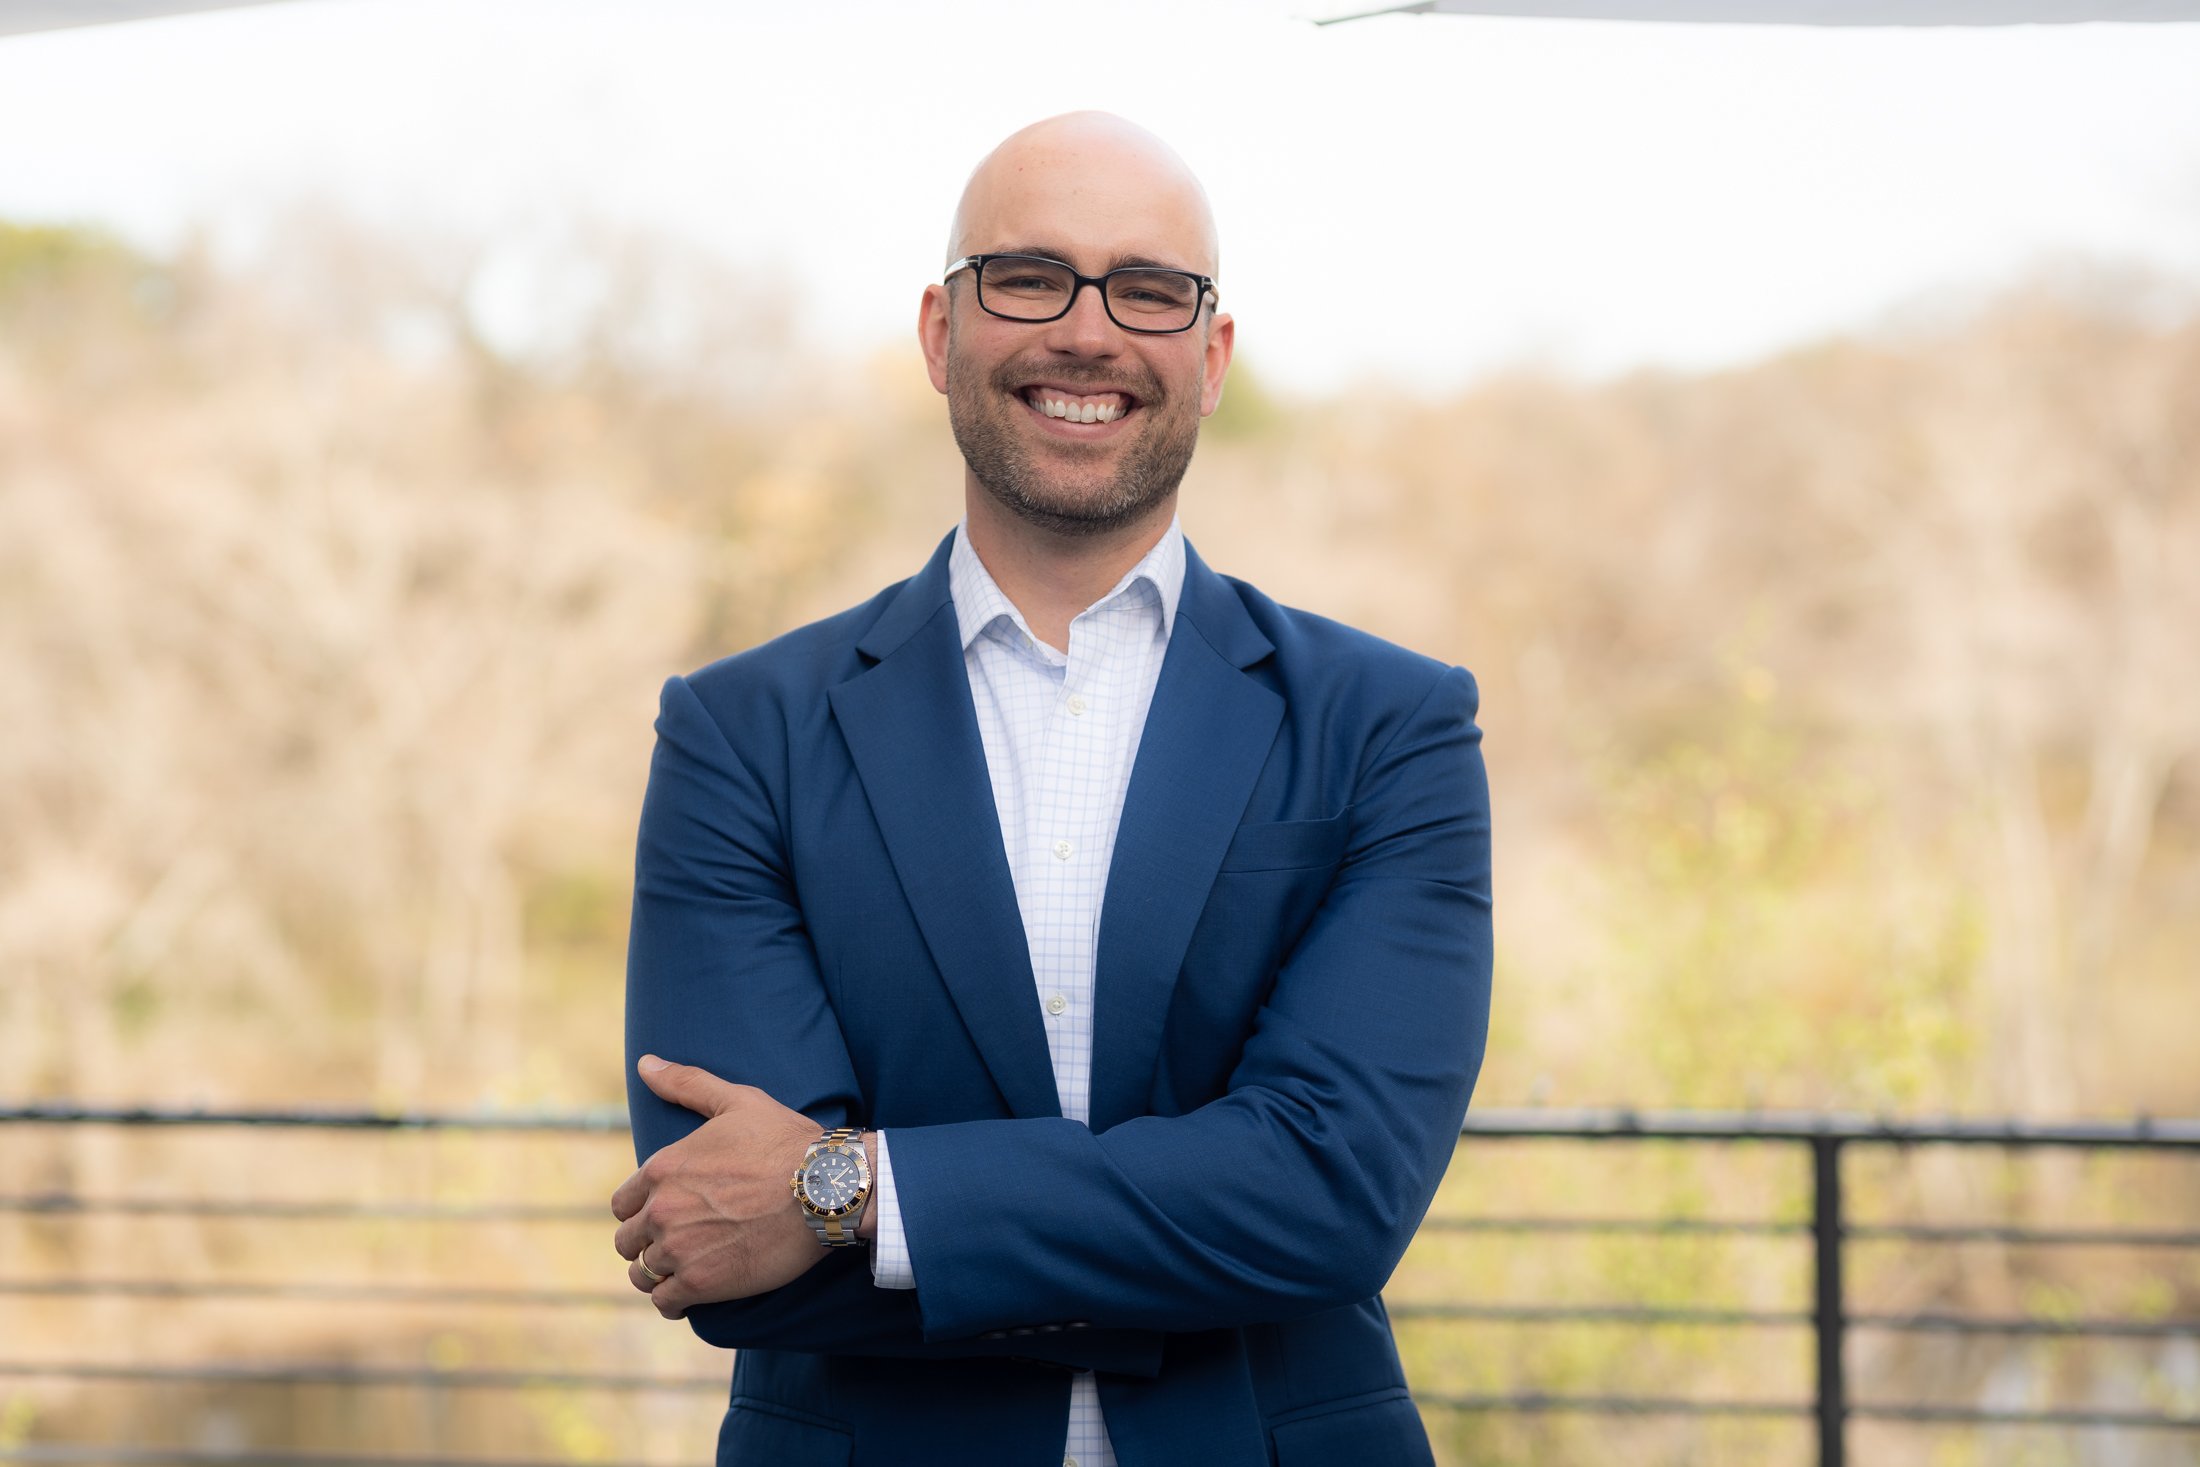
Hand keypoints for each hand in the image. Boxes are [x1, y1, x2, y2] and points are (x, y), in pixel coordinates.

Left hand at [610, 1055, 829, 1318]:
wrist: (827, 1187)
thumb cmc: (786, 1140)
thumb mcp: (736, 1101)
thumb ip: (686, 1083)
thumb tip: (645, 1063)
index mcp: (661, 1169)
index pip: (622, 1205)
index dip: (641, 1210)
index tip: (665, 1213)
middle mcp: (661, 1210)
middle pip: (627, 1242)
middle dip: (647, 1243)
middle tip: (677, 1242)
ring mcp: (679, 1249)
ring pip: (641, 1274)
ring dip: (657, 1274)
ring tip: (682, 1269)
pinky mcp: (702, 1284)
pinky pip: (665, 1302)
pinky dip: (673, 1300)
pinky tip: (690, 1293)